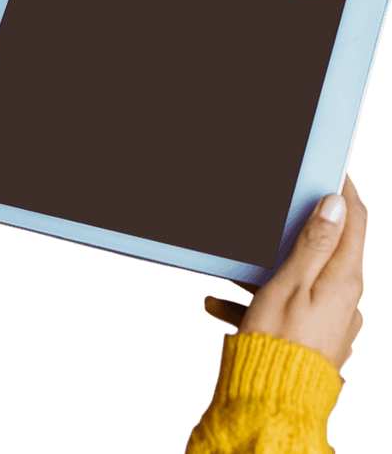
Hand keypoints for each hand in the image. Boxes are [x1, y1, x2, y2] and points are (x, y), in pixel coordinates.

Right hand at [204, 172, 366, 371]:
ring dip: (265, 271)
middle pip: (326, 248)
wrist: (272, 405)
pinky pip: (284, 309)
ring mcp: (330, 321)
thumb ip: (313, 244)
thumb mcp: (289, 284)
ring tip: (231, 273)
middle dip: (294, 229)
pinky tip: (219, 305)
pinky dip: (254, 303)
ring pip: (298, 279)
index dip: (343, 189)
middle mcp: (345, 300)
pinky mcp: (311, 338)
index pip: (354, 220)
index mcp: (344, 281)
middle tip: (273, 212)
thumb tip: (335, 204)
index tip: (329, 167)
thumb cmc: (277, 344)